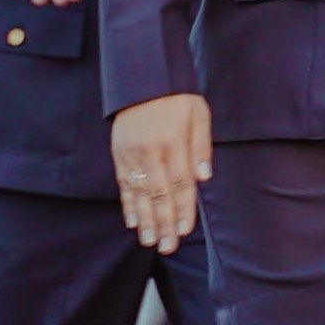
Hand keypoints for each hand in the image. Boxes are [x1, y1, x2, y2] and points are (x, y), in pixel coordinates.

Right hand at [111, 93, 212, 253]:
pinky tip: (133, 221)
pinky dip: (128, 204)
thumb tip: (204, 178)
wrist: (141, 76)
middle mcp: (151, 151)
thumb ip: (201, 146)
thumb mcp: (198, 114)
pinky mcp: (120, 153)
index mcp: (174, 142)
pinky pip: (125, 183)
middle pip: (159, 194)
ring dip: (145, 220)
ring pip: (139, 193)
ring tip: (150, 242)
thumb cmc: (176, 96)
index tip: (185, 230)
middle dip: (164, 223)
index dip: (183, 208)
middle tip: (168, 247)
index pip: (180, 183)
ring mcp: (132, 154)